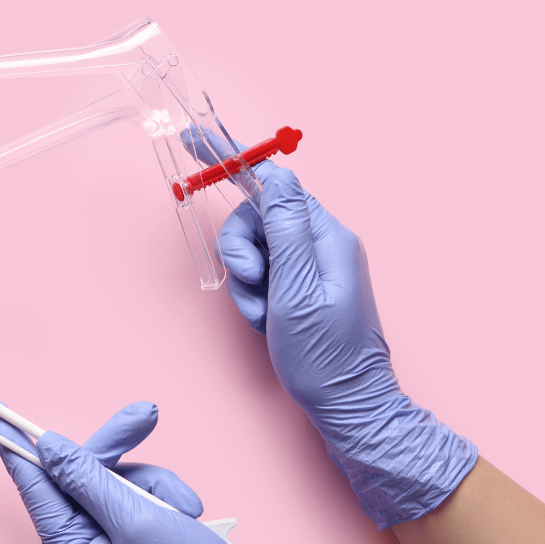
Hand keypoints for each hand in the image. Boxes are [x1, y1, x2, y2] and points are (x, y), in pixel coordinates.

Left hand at [0, 401, 322, 543]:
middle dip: (116, 450)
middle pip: (81, 473)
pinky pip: (141, 490)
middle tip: (143, 416)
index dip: (13, 445)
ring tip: (185, 508)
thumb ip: (89, 479)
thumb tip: (48, 448)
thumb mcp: (137, 520)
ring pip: (118, 477)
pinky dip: (167, 494)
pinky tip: (191, 513)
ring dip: (155, 482)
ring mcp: (111, 537)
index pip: (34, 486)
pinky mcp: (137, 530)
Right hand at [217, 162, 476, 527]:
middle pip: (257, 219)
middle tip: (249, 285)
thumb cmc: (325, 355)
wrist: (347, 405)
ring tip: (261, 314)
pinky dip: (255, 297)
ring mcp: (312, 266)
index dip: (233, 160)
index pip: (274, 183)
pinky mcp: (302, 288)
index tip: (196, 138)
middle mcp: (322, 243)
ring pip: (255, 249)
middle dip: (241, 252)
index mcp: (326, 236)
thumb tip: (278, 176)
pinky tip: (266, 322)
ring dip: (246, 282)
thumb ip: (286, 227)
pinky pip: (264, 275)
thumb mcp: (298, 288)